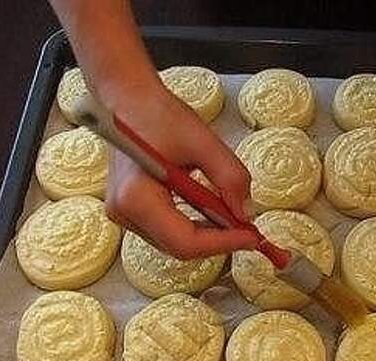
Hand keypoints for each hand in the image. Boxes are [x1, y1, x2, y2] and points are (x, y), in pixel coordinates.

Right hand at [104, 83, 257, 258]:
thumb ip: (230, 178)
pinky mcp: (129, 210)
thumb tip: (246, 213)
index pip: (184, 241)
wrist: (127, 99)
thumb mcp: (204, 141)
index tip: (252, 236)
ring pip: (174, 242)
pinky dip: (194, 226)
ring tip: (235, 219)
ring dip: (208, 235)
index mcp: (136, 197)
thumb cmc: (158, 113)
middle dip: (218, 241)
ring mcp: (123, 214)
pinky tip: (213, 211)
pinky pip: (167, 230)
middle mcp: (124, 213)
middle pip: (179, 247)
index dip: (223, 243)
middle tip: (250, 230)